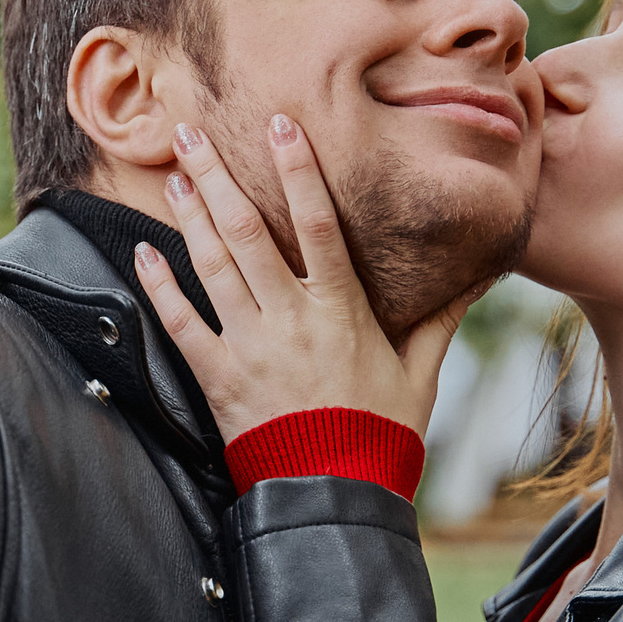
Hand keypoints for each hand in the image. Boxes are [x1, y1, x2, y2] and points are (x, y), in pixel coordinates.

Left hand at [140, 116, 477, 441]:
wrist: (333, 496)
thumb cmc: (381, 435)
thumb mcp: (419, 373)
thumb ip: (439, 319)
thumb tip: (480, 277)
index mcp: (342, 309)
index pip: (321, 223)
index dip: (299, 170)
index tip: (281, 125)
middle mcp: (292, 317)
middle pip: (249, 231)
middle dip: (219, 176)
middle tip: (192, 132)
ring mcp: (251, 345)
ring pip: (213, 265)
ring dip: (190, 216)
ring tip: (175, 174)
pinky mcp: (218, 377)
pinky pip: (182, 323)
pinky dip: (160, 286)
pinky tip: (143, 253)